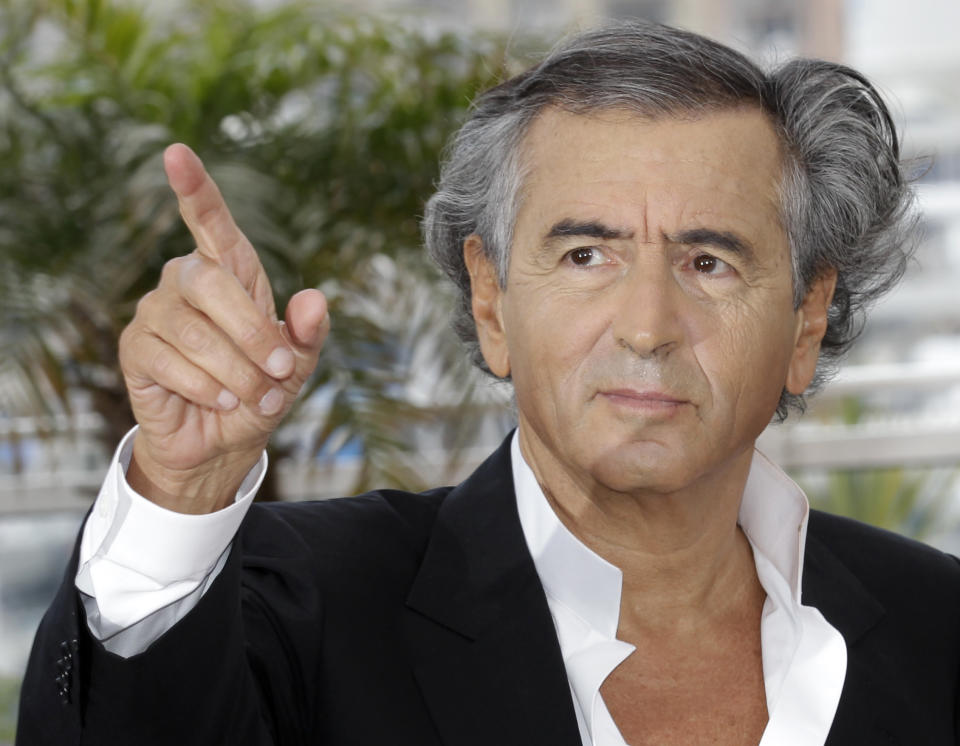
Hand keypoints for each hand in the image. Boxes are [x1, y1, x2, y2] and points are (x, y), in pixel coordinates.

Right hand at [118, 144, 328, 512]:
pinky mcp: (135, 349)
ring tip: (257, 398)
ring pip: (194, 331)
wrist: (223, 444)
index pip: (211, 224)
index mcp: (229, 275)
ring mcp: (155, 314)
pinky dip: (207, 388)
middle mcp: (185, 283)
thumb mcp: (295, 367)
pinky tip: (220, 401)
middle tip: (278, 371)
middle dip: (252, 332)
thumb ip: (308, 335)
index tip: (177, 152)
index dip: (196, 189)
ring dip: (236, 371)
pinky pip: (170, 362)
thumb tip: (316, 299)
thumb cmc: (259, 392)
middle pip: (210, 282)